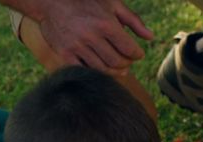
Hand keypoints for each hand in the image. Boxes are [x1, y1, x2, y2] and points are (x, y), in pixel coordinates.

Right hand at [35, 0, 153, 74]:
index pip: (129, 49)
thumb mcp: (112, 4)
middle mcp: (92, 37)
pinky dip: (96, 73)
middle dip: (127, 64)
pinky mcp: (65, 55)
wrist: (51, 2)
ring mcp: (77, 47)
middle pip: (117, 62)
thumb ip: (133, 20)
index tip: (137, 54)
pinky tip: (102, 69)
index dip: (137, 54)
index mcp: (106, 23)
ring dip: (115, 72)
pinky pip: (85, 71)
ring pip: (103, 70)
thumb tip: (151, 37)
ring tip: (119, 69)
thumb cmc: (86, 1)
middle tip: (128, 62)